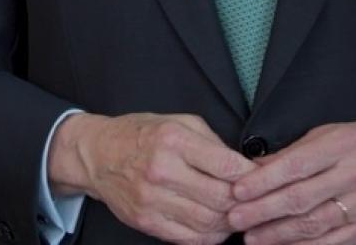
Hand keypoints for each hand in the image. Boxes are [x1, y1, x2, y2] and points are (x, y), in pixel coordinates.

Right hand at [49, 112, 255, 244]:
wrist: (97, 154)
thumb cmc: (140, 135)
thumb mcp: (179, 122)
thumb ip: (212, 143)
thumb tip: (243, 166)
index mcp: (173, 141)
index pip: (226, 165)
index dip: (250, 174)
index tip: (258, 177)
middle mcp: (162, 171)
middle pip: (221, 198)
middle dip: (243, 201)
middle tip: (252, 199)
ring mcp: (152, 200)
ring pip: (208, 223)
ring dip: (229, 222)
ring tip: (236, 214)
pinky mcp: (146, 222)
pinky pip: (188, 238)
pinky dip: (209, 237)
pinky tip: (215, 227)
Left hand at [227, 121, 355, 244]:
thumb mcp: (330, 133)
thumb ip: (294, 152)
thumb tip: (256, 166)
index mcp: (340, 146)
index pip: (295, 166)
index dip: (264, 181)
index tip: (238, 191)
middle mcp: (352, 175)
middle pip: (300, 198)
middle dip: (263, 211)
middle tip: (235, 219)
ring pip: (313, 224)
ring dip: (278, 234)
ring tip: (252, 238)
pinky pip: (331, 242)